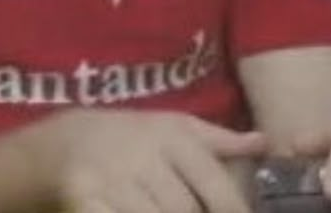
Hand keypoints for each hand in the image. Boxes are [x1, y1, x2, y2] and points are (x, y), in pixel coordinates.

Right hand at [44, 109, 265, 212]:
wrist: (67, 141)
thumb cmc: (134, 136)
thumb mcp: (175, 127)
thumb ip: (219, 141)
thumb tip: (264, 143)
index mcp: (170, 136)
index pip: (212, 181)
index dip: (233, 210)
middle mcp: (143, 155)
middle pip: (186, 211)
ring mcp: (112, 180)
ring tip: (165, 212)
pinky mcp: (86, 201)